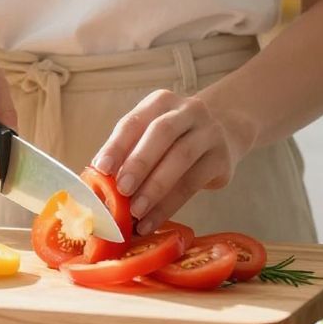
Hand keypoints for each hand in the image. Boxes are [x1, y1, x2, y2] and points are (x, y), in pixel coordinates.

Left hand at [90, 90, 254, 234]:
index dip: (116, 145)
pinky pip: (193, 183)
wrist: (226, 129)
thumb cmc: (174, 138)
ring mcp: (209, 133)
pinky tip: (152, 220)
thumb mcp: (151, 134)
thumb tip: (96, 184)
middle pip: (161, 133)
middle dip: (138, 163)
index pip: (134, 121)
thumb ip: (128, 153)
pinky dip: (169, 205)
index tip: (100, 168)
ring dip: (155, 188)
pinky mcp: (221, 159)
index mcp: (160, 102)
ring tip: (135, 212)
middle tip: (121, 190)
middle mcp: (187, 111)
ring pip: (180, 158)